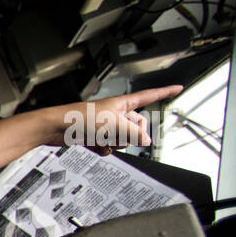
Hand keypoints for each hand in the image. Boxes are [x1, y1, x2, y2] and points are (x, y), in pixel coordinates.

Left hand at [38, 84, 182, 154]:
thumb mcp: (115, 125)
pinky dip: (104, 149)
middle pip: (137, 125)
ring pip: (123, 138)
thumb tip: (146, 141)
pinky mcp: (95, 135)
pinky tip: (95, 146)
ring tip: (103, 139)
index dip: (165, 92)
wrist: (57, 127)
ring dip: (116, 143)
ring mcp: (105, 124)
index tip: (178, 88)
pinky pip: (108, 146)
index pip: (149, 96)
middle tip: (119, 135)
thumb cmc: (80, 118)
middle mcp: (115, 112)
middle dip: (131, 135)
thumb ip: (135, 134)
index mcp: (123, 103)